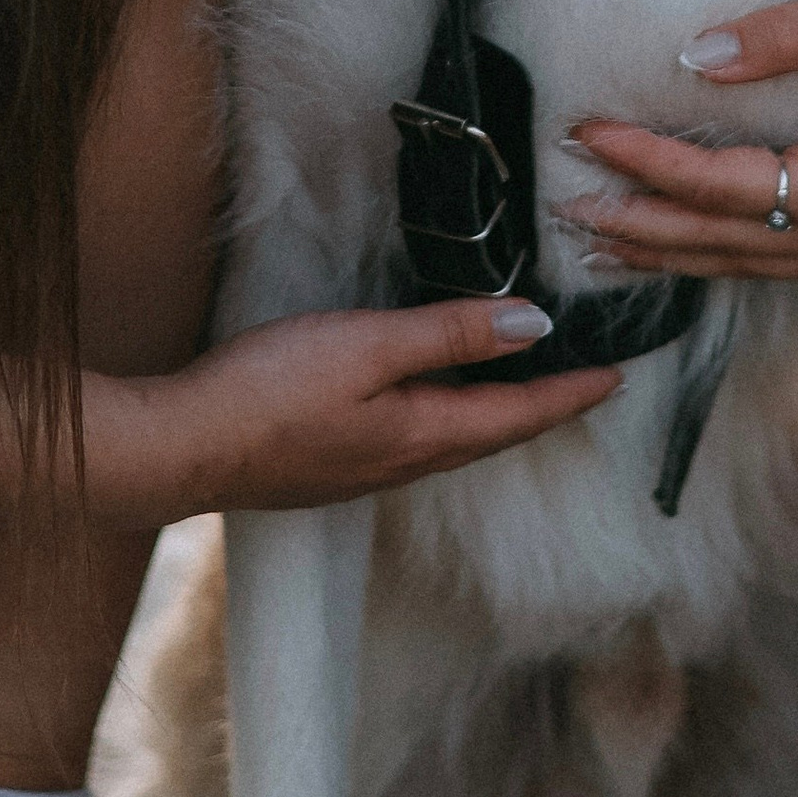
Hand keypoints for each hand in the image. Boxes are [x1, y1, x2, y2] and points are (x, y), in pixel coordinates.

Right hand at [96, 299, 621, 519]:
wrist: (181, 449)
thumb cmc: (267, 392)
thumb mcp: (367, 346)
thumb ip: (449, 333)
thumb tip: (532, 325)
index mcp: (423, 434)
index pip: (519, 414)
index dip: (571, 393)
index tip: (617, 377)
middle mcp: (404, 463)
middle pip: (493, 435)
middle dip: (543, 409)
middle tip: (584, 384)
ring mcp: (366, 471)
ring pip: (454, 441)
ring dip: (496, 416)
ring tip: (522, 389)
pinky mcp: (332, 466)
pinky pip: (415, 442)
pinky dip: (448, 419)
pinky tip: (432, 404)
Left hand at [552, 0, 797, 280]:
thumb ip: (782, 36)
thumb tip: (695, 58)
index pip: (720, 183)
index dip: (647, 161)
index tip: (587, 132)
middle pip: (721, 240)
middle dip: (639, 222)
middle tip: (568, 203)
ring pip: (745, 266)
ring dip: (668, 252)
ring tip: (598, 240)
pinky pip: (775, 266)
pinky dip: (716, 256)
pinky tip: (672, 247)